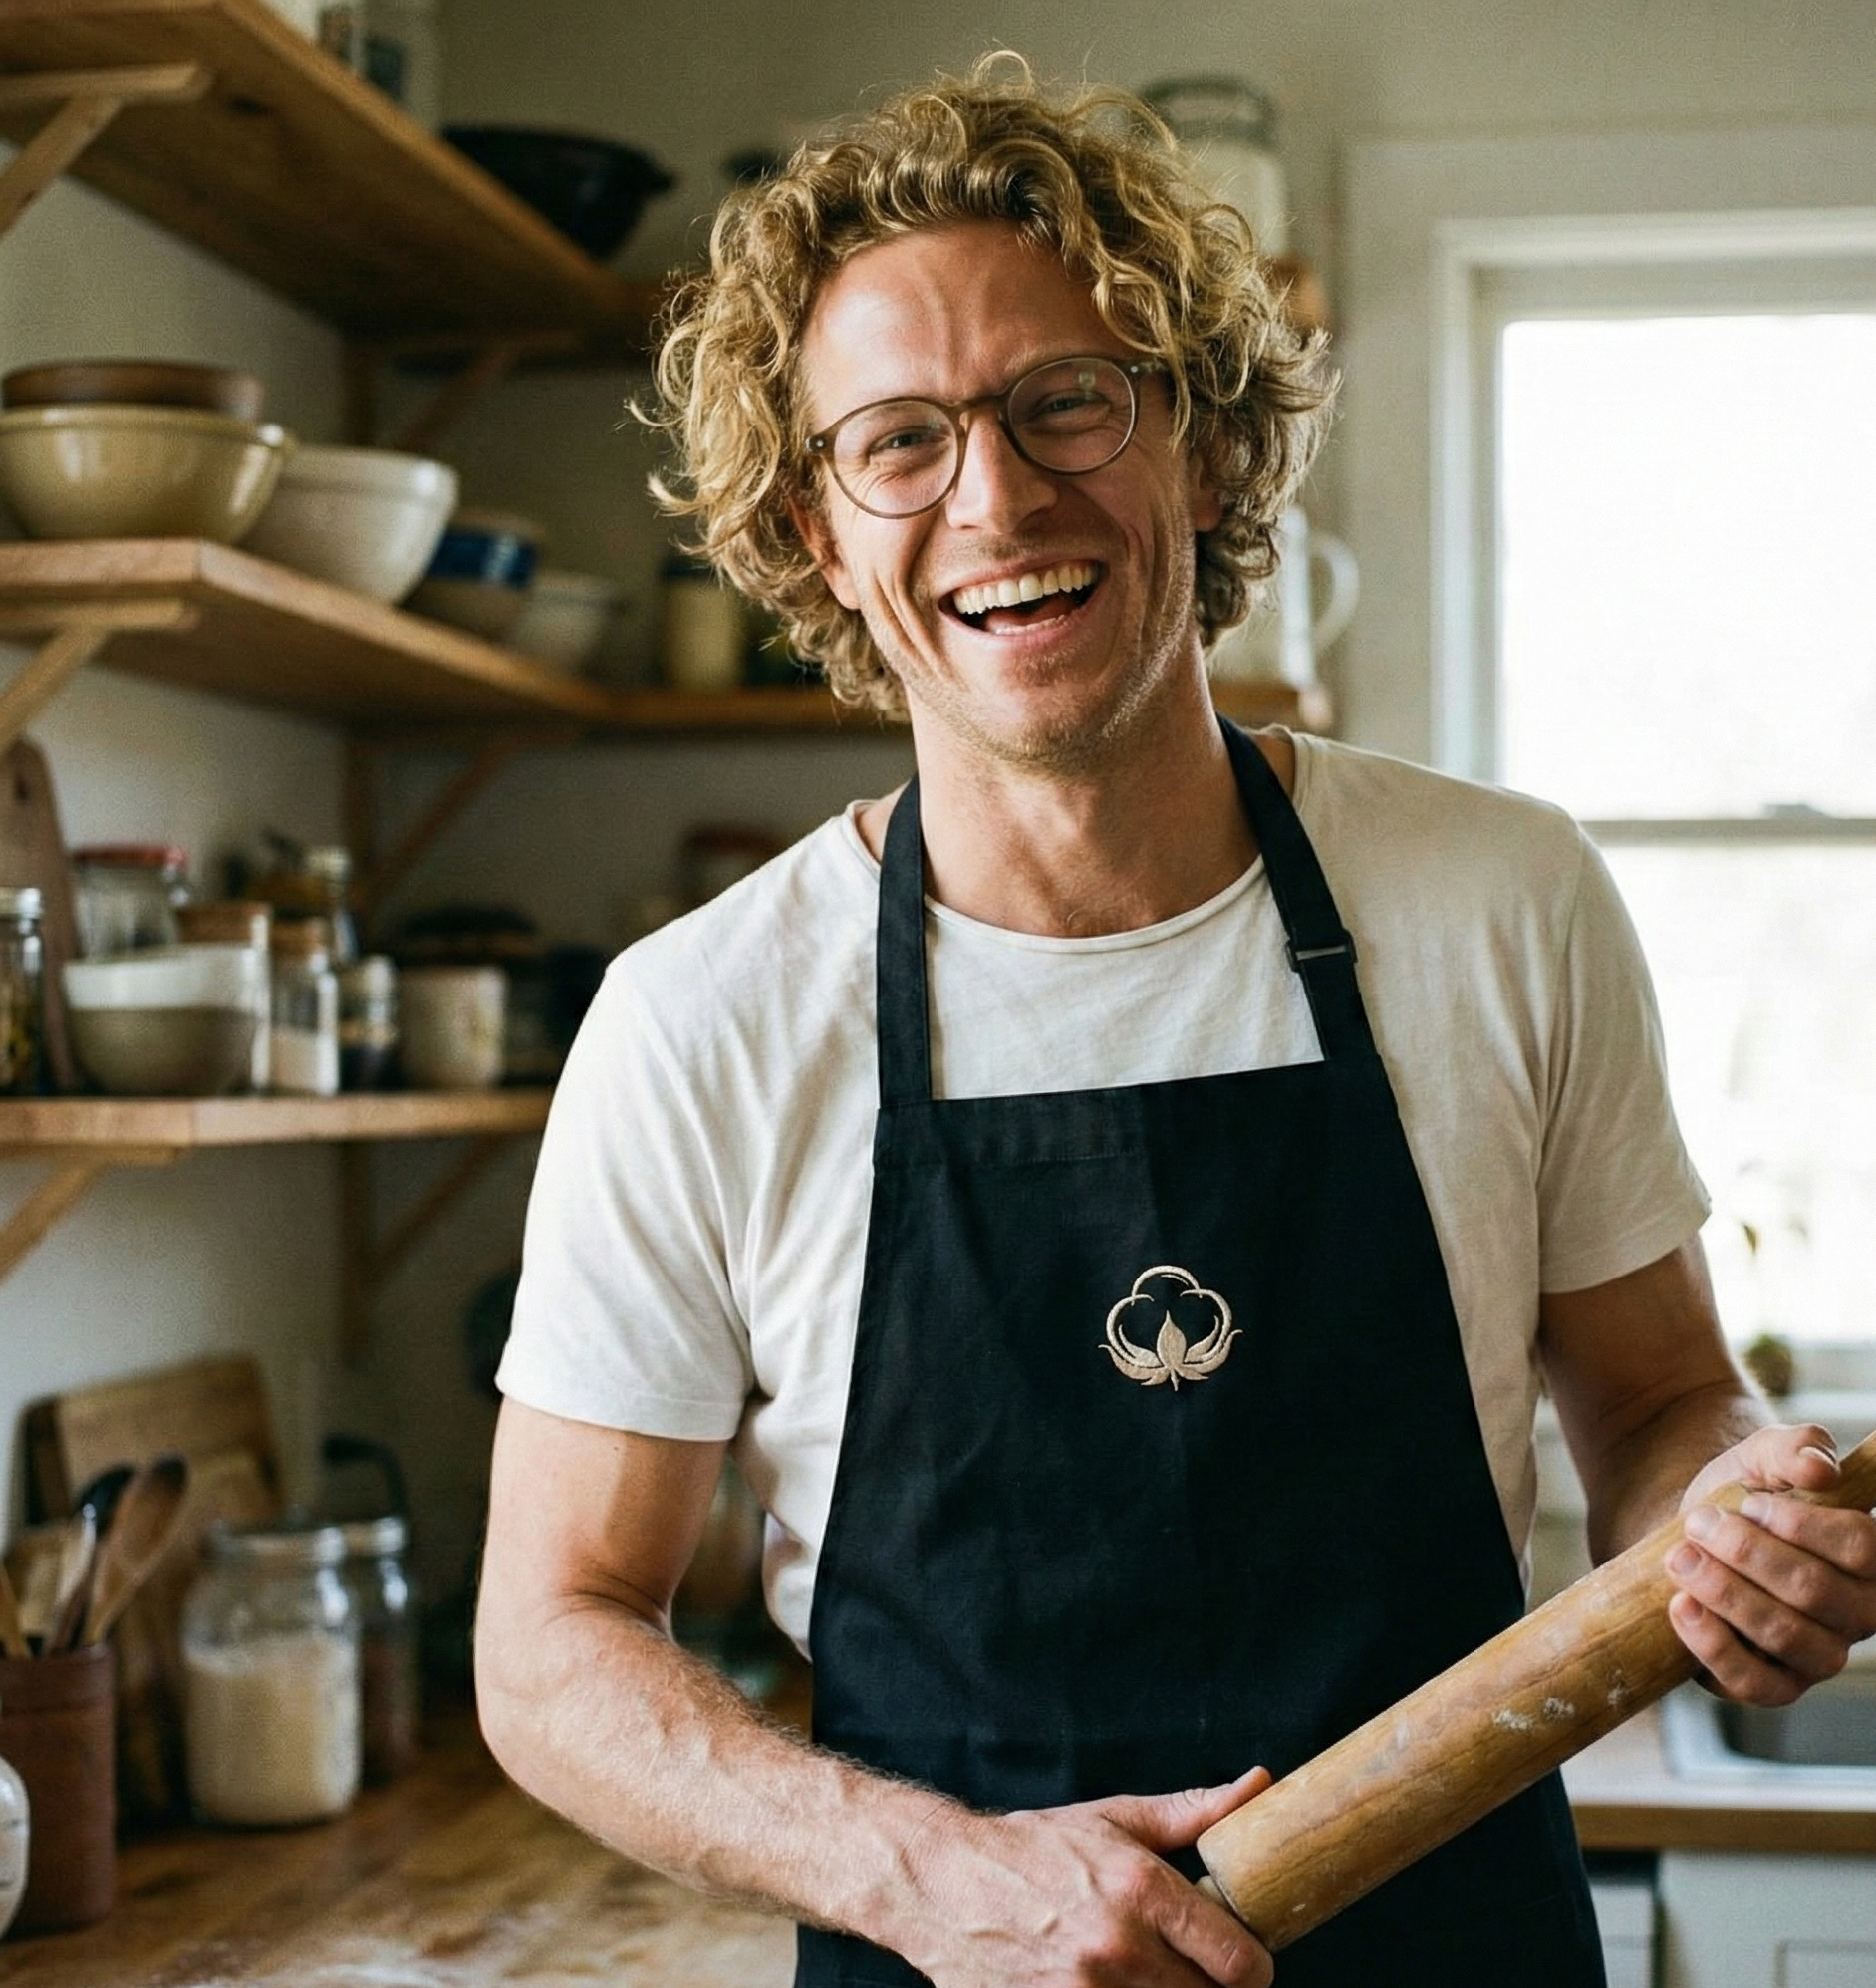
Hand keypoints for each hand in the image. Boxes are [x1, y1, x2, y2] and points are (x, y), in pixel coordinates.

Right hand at [898, 1768, 1274, 1987]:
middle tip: (1193, 1965)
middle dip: (1210, 1985)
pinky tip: (1112, 1985)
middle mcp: (1120, 1947)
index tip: (1242, 1959)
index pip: (1240, 1962)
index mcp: (1141, 1890)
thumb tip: (1257, 1785)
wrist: (944, 1882)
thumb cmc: (1033, 1848)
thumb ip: (1192, 1814)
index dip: (1252, 1966)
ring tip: (1150, 1974)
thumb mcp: (1114, 1819)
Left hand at [1668, 1423, 1875, 1704]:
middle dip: (1749, 1554)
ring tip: (1680, 1558)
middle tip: (1699, 1523)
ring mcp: (1818, 1656)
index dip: (1802, 1525)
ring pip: (1785, 1636)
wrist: (1694, 1534)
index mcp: (1869, 1559)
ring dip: (1726, 1594)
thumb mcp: (1764, 1457)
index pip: (1862, 1548)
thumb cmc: (1743, 1496)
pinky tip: (1680, 1606)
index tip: (1749, 1501)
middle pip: (1816, 1592)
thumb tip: (1820, 1467)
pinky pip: (1754, 1683)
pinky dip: (1713, 1645)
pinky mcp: (1772, 1685)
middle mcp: (1856, 1614)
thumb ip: (1796, 1447)